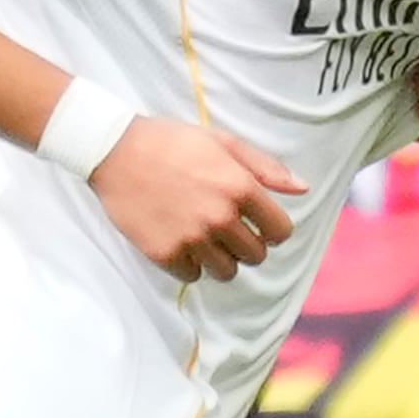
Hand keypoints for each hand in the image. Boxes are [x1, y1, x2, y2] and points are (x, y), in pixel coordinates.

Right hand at [91, 115, 304, 281]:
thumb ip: (266, 167)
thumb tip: (303, 189)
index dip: (275, 229)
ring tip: (206, 238)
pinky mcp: (164, 253)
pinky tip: (182, 242)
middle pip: (256, 255)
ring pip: (227, 271)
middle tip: (229, 229)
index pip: (280, 230)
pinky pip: (193, 275)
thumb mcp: (223, 142)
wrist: (115, 149)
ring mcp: (191, 238)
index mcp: (239, 188)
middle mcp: (219, 217)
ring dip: (222, 258)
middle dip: (248, 244)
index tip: (262, 225)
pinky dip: (191, 264)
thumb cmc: (172, 141)